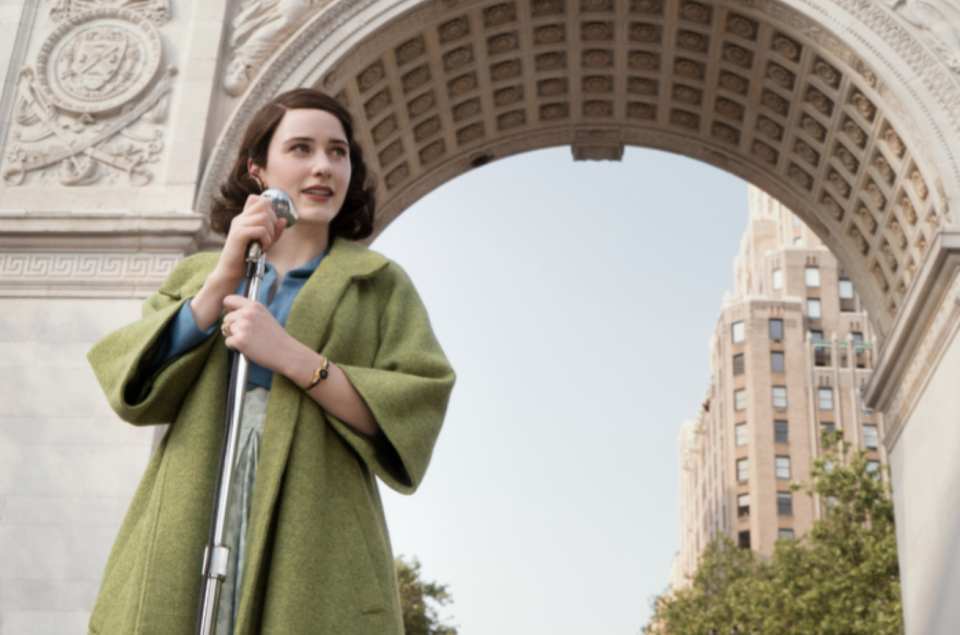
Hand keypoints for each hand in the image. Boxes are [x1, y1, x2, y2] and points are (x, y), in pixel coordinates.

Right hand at [190, 196, 287, 331]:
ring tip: (265, 245)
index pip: (259, 199)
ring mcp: (238, 225)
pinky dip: (266, 240)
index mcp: (244, 218)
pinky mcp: (238, 235)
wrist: (229, 274)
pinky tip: (262, 249)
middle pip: (264, 204)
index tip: (271, 226)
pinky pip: (260, 230)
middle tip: (270, 237)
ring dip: (271, 232)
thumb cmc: (245, 259)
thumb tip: (284, 220)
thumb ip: (274, 232)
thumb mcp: (264, 243)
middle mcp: (240, 218)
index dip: (270, 209)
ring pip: (264, 217)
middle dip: (273, 220)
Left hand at [220, 295, 297, 371]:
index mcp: (254, 306)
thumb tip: (229, 311)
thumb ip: (249, 311)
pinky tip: (247, 349)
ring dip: (233, 337)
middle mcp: (247, 313)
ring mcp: (243, 327)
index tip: (235, 316)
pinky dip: (234, 347)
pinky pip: (227, 342)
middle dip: (232, 327)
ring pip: (226, 331)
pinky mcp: (240, 341)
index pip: (228, 300)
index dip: (229, 309)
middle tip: (246, 335)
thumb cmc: (276, 337)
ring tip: (248, 341)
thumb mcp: (265, 316)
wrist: (286, 353)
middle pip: (226, 318)